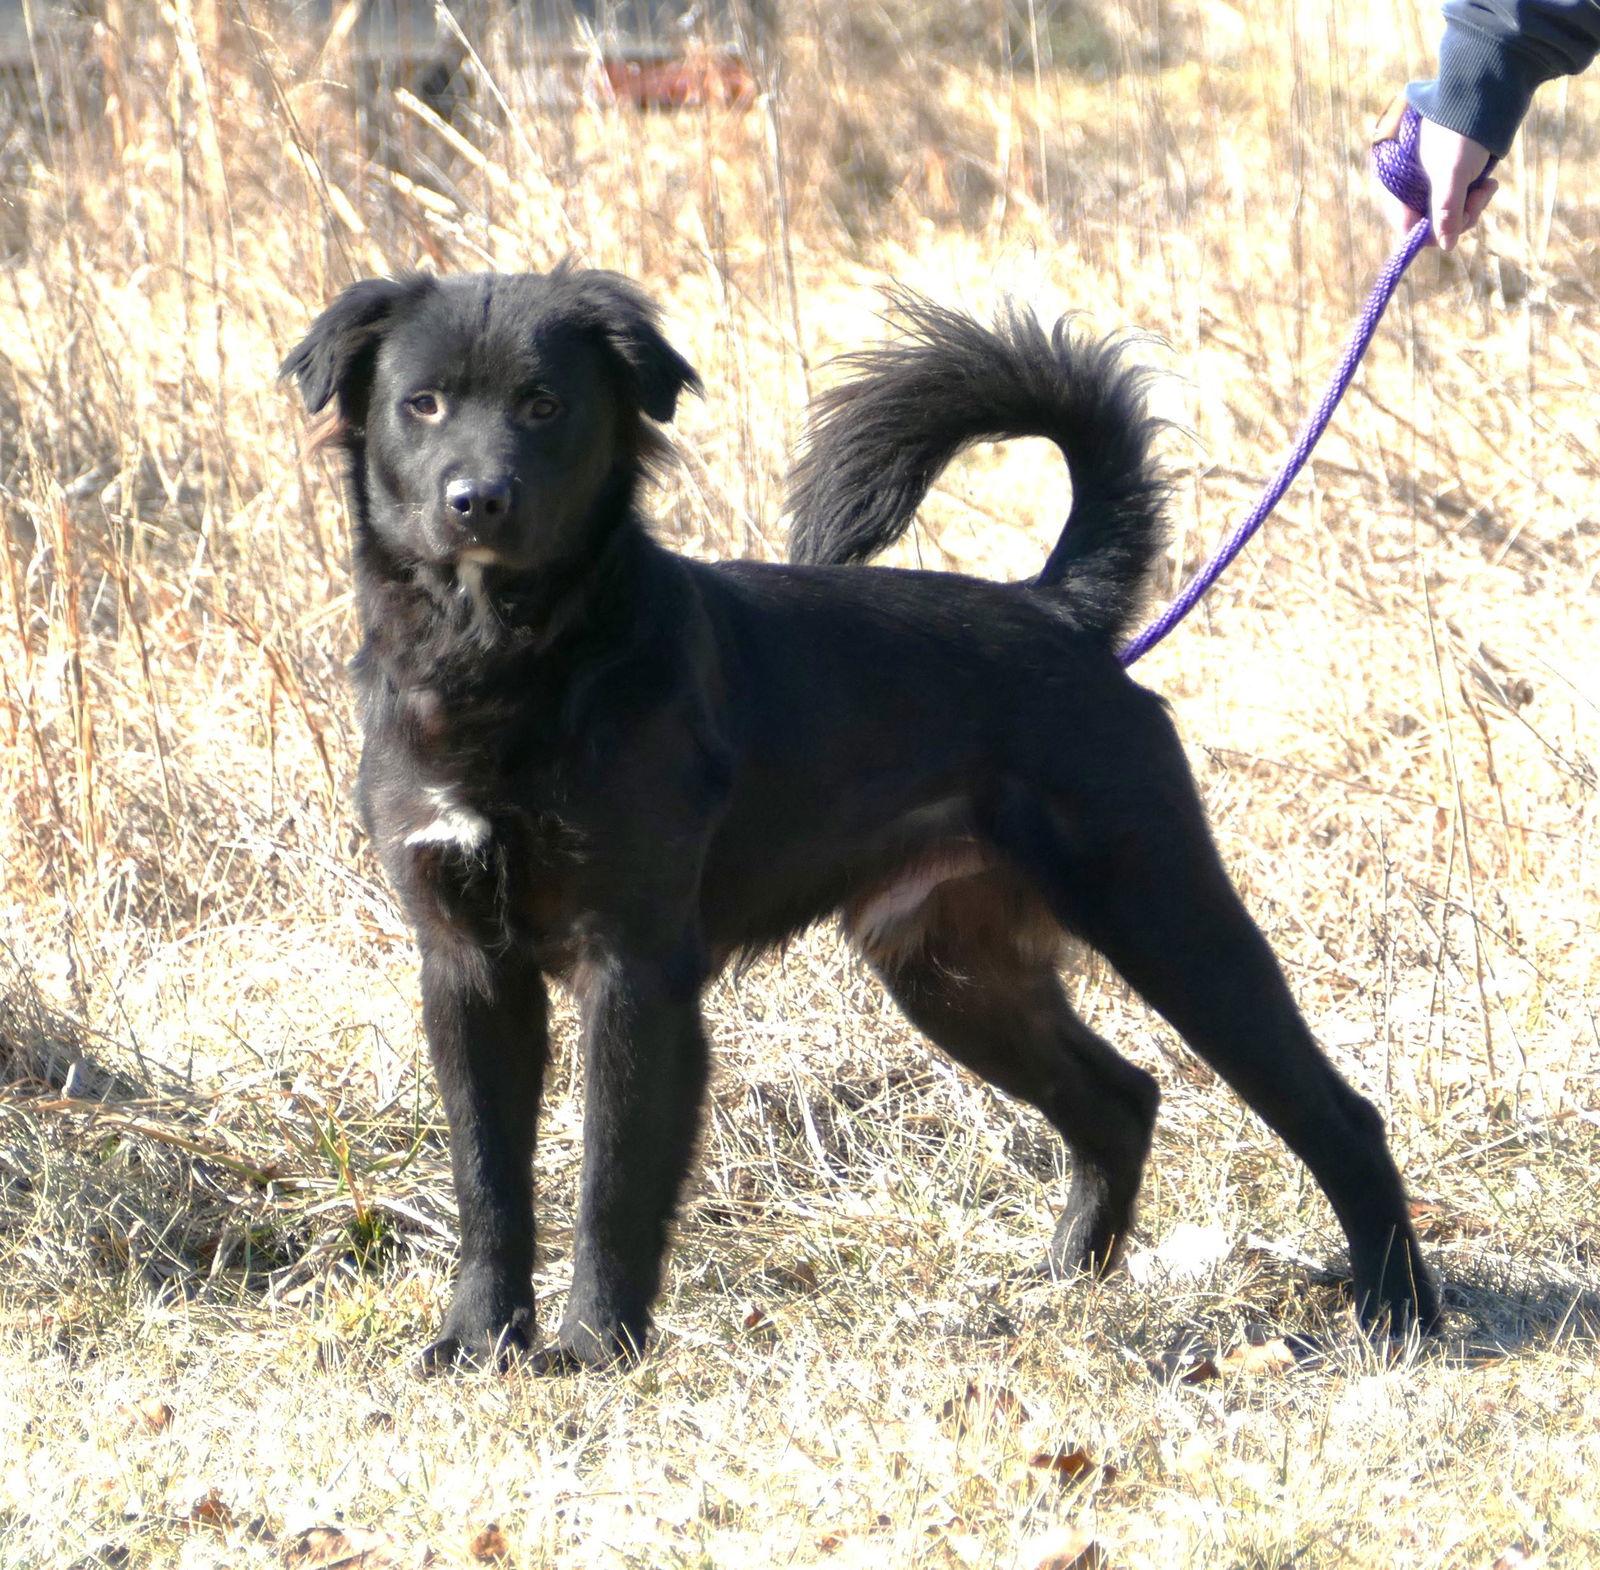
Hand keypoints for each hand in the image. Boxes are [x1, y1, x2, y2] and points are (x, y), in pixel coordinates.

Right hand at [1388, 117, 1497, 250]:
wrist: (1486, 90)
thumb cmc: (1463, 131)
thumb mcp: (1454, 174)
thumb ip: (1447, 210)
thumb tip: (1445, 246)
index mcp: (1397, 181)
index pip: (1406, 224)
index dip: (1430, 232)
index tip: (1456, 229)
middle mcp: (1408, 183)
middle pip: (1427, 220)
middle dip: (1457, 218)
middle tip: (1480, 201)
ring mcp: (1427, 178)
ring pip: (1445, 211)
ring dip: (1470, 207)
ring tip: (1489, 188)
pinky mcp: (1445, 174)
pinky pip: (1455, 199)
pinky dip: (1472, 197)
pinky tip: (1488, 184)